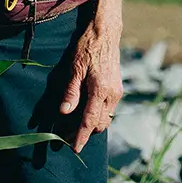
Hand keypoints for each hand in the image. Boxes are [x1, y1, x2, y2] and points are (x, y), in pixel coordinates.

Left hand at [52, 0, 125, 152]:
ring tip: (73, 125)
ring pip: (104, 118)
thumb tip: (64, 113)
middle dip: (84, 133)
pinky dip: (96, 115)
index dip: (80, 137)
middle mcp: (111, 95)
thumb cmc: (86, 48)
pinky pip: (107, 110)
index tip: (74, 149)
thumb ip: (70, 92)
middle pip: (98, 124)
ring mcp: (116, 92)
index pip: (89, 121)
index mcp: (100, 91)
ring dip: (91, 125)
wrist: (105, 33)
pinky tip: (84, 111)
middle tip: (66, 136)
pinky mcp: (117, 89)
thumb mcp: (74, 68)